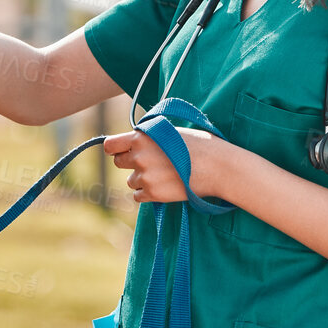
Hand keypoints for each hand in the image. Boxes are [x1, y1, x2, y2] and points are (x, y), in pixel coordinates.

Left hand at [104, 126, 226, 203]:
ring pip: (131, 181)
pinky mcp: (153, 193)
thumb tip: (136, 140)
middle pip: (119, 162)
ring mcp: (145, 176)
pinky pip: (138, 196)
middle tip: (149, 163)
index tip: (122, 151)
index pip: (110, 145)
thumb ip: (150, 136)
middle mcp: (139, 156)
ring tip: (164, 174)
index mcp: (141, 137)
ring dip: (142, 179)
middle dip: (130, 163)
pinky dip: (147, 193)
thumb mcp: (171, 131)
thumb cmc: (199, 145)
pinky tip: (163, 186)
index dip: (115, 148)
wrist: (217, 167)